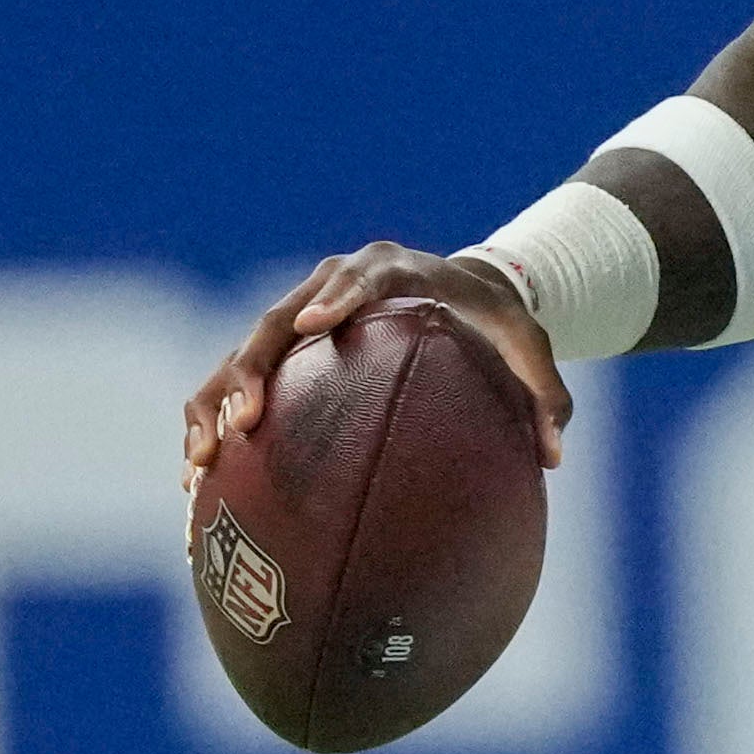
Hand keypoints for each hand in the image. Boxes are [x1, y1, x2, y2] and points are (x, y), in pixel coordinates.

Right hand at [186, 241, 566, 485]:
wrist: (456, 288)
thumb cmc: (493, 320)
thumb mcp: (529, 347)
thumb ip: (546, 394)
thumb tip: (554, 456)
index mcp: (394, 272)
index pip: (361, 281)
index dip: (334, 300)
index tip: (312, 327)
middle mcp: (334, 285)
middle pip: (279, 320)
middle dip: (252, 368)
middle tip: (243, 418)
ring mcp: (300, 314)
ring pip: (243, 353)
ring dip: (215, 405)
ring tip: (199, 465)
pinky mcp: (284, 349)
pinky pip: (238, 382)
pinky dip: (216, 424)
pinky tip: (198, 482)